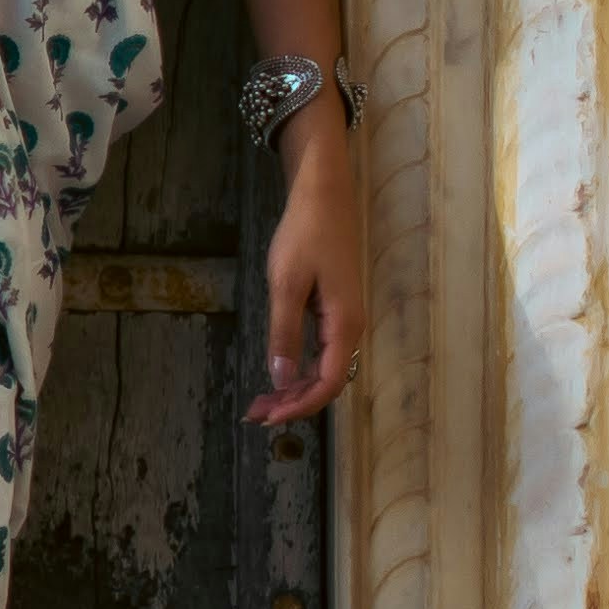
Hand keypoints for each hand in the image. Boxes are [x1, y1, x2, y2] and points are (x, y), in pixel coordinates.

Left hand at [247, 130, 366, 425]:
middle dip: (294, 403)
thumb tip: (282, 380)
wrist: (323, 191)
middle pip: (328, 381)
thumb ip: (284, 333)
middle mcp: (351, 327)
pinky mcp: (336, 307)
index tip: (268, 417)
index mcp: (345, 325)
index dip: (299, 406)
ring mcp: (346, 317)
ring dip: (296, 387)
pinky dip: (301, 366)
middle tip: (256, 414)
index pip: (328, 383)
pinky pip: (322, 350)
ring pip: (325, 367)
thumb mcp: (287, 283)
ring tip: (263, 400)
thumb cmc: (305, 233)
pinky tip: (281, 370)